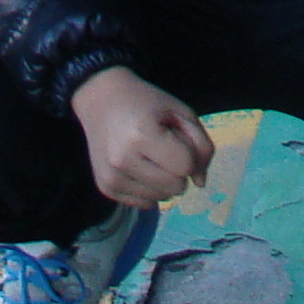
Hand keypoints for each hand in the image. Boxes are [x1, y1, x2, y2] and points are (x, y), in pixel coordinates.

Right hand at [68, 65, 214, 205]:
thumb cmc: (146, 102)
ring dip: (164, 181)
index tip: (177, 139)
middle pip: (175, 187)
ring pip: (161, 198)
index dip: (190, 154)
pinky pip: (144, 203)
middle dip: (178, 170)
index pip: (185, 167)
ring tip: (150, 155)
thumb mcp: (181, 113)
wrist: (101, 99)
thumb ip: (202, 147)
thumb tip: (201, 183)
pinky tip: (139, 167)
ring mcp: (111, 177)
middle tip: (164, 147)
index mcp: (142, 135)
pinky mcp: (105, 187)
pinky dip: (149, 189)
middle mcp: (123, 160)